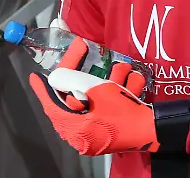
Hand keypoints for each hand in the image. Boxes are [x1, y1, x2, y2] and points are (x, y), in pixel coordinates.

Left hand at [28, 36, 158, 155]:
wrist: (154, 131)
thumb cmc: (122, 114)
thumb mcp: (99, 92)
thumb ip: (76, 82)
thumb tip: (60, 75)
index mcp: (72, 126)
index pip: (52, 103)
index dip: (44, 88)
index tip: (36, 76)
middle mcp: (82, 131)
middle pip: (77, 98)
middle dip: (89, 76)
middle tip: (89, 57)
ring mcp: (98, 131)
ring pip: (99, 99)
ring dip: (112, 81)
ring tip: (124, 68)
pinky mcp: (113, 129)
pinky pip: (111, 107)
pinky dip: (121, 92)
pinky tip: (134, 79)